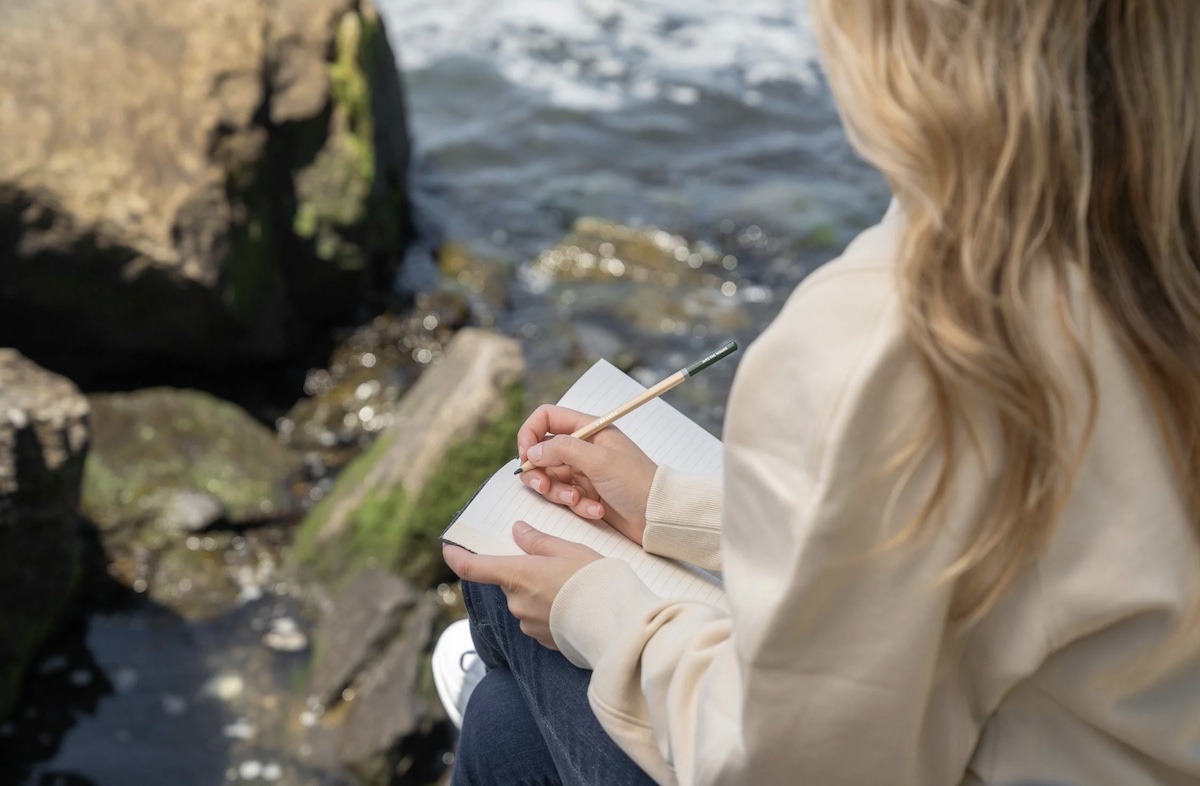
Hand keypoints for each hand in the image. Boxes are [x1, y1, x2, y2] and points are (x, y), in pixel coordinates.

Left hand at [442, 521, 600, 648]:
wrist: (616, 623)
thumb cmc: (593, 580)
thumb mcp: (569, 549)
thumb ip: (538, 541)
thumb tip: (517, 532)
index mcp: (517, 575)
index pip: (473, 568)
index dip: (456, 557)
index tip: (448, 549)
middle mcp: (516, 602)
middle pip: (508, 582)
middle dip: (524, 572)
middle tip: (553, 563)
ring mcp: (528, 624)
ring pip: (524, 601)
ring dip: (539, 592)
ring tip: (571, 586)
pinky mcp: (543, 639)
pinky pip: (538, 619)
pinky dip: (550, 610)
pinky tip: (574, 605)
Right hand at [517, 405, 657, 545]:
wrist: (659, 516)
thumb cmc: (637, 483)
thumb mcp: (599, 460)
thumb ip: (562, 450)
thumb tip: (532, 452)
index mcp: (589, 429)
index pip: (547, 418)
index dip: (530, 434)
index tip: (526, 456)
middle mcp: (583, 448)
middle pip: (542, 452)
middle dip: (539, 472)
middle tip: (544, 486)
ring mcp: (584, 472)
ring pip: (550, 478)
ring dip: (558, 492)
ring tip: (577, 500)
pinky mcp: (586, 494)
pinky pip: (565, 497)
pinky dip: (576, 506)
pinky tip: (596, 510)